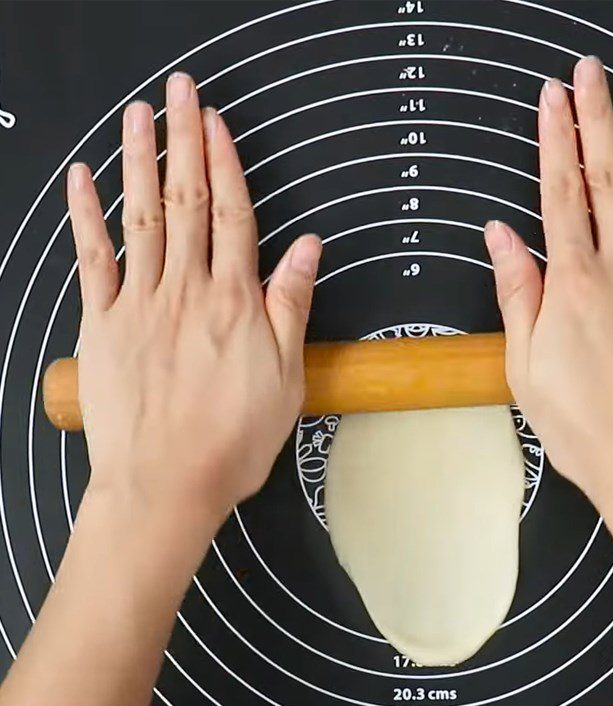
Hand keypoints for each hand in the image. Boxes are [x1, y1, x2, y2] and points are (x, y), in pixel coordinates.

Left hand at [67, 72, 321, 530]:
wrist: (167, 485)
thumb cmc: (233, 439)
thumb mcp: (287, 378)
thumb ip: (292, 306)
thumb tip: (307, 247)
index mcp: (234, 302)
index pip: (232, 216)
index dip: (225, 165)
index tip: (218, 124)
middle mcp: (186, 291)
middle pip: (186, 202)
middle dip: (184, 141)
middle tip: (181, 92)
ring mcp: (139, 304)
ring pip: (140, 218)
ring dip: (140, 161)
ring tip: (139, 115)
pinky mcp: (102, 325)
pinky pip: (93, 260)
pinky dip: (87, 216)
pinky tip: (84, 179)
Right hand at [485, 57, 612, 515]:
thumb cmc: (585, 426)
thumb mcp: (526, 367)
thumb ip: (517, 294)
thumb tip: (501, 236)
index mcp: (575, 286)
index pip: (559, 195)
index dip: (553, 141)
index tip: (551, 99)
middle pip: (609, 180)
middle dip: (598, 120)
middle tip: (591, 74)